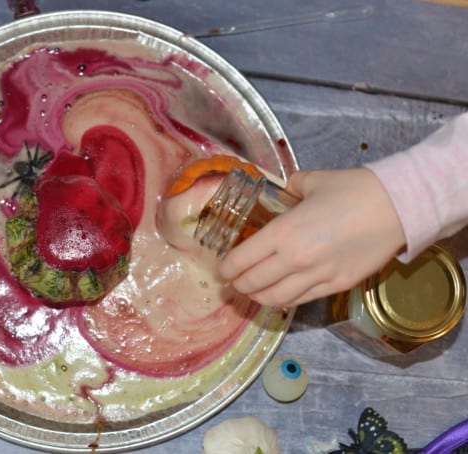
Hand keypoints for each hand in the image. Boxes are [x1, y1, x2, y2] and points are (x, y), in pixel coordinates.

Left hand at [218, 167, 405, 306]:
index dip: (227, 267)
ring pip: (275, 299)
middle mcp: (295, 260)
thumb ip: (289, 187)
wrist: (398, 207)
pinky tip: (279, 295)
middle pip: (253, 284)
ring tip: (252, 292)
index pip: (241, 260)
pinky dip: (284, 301)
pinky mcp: (336, 286)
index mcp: (283, 233)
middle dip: (238, 285)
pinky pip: (301, 301)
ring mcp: (317, 277)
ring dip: (258, 298)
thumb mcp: (311, 181)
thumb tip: (280, 189)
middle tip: (232, 282)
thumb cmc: (353, 190)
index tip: (223, 267)